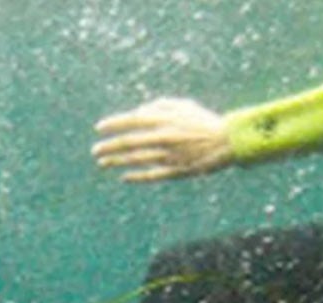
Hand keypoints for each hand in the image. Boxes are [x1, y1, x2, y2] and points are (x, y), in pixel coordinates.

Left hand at [91, 98, 235, 182]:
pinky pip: (152, 175)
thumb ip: (159, 106)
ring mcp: (170, 156)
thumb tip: (138, 113)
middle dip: (109, 146)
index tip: (99, 128)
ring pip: (137, 160)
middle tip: (95, 150)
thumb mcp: (182, 106)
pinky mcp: (177, 171)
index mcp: (165, 120)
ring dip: (117, 162)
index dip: (113, 124)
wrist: (228, 140)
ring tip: (102, 163)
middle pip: (129, 143)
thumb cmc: (203, 121)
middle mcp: (164, 138)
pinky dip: (137, 176)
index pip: (132, 121)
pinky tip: (124, 177)